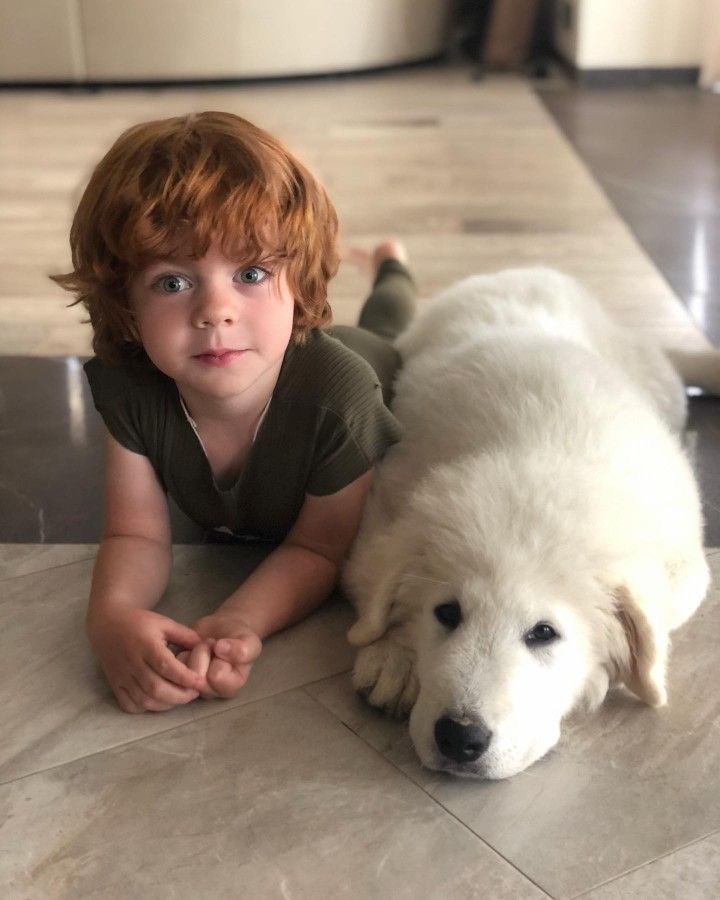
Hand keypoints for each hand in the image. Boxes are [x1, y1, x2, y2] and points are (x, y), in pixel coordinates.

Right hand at [88, 607, 203, 712]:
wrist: (108, 624)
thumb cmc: (141, 623)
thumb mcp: (165, 623)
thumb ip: (186, 636)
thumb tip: (207, 649)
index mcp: (146, 645)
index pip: (166, 666)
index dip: (184, 677)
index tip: (200, 682)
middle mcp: (132, 663)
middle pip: (155, 688)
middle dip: (178, 695)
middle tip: (193, 693)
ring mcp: (121, 676)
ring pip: (143, 700)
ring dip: (165, 704)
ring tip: (179, 698)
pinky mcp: (115, 685)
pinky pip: (129, 705)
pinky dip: (145, 708)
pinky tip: (158, 701)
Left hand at [178, 614, 261, 699]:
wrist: (224, 628)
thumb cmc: (239, 638)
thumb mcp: (249, 642)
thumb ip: (242, 649)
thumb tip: (221, 649)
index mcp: (230, 687)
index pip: (216, 676)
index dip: (219, 657)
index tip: (225, 647)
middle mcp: (210, 691)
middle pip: (196, 675)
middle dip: (204, 652)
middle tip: (213, 645)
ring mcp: (193, 685)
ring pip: (182, 671)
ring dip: (192, 651)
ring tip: (204, 646)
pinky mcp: (178, 675)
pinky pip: (171, 663)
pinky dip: (181, 651)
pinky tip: (191, 648)